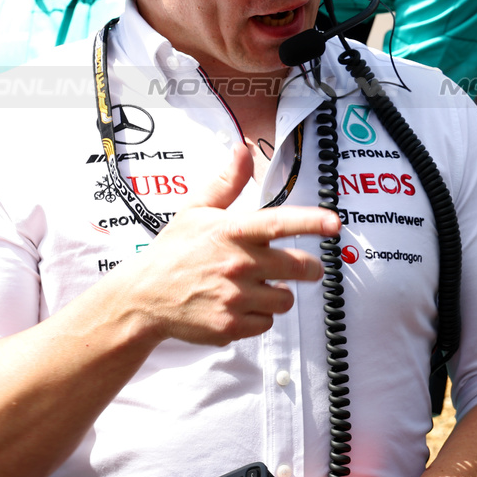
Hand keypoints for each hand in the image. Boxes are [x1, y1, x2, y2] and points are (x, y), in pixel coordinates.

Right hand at [122, 144, 340, 346]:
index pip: (277, 223)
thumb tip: (243, 149)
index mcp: (230, 232)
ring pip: (285, 298)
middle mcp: (236, 264)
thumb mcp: (195, 210)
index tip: (334, 223)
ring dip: (278, 293)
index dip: (309, 222)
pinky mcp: (230, 327)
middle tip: (307, 267)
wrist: (142, 299)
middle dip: (310, 268)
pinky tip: (239, 305)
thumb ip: (227, 182)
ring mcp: (234, 298)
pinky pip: (266, 323)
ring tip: (256, 286)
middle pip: (298, 268)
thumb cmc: (173, 251)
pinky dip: (258, 316)